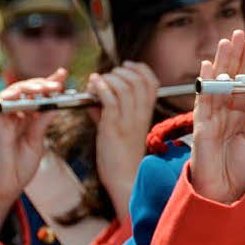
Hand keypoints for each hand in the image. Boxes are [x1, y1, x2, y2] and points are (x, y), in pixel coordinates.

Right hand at [0, 70, 67, 236]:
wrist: (4, 188)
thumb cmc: (20, 167)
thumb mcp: (37, 142)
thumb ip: (42, 122)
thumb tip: (56, 103)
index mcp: (27, 118)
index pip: (37, 95)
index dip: (48, 83)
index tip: (62, 73)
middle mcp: (15, 116)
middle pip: (26, 90)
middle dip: (42, 83)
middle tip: (58, 83)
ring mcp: (5, 120)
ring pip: (12, 93)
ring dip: (28, 87)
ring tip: (44, 87)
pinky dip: (10, 97)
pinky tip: (22, 93)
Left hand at [87, 62, 159, 221]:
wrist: (124, 178)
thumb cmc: (119, 155)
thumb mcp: (119, 127)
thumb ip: (108, 108)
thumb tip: (95, 93)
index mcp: (146, 113)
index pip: (151, 82)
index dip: (139, 69)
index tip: (125, 66)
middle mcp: (141, 114)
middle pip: (138, 80)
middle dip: (119, 72)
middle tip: (106, 77)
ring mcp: (128, 120)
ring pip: (124, 86)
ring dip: (108, 78)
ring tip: (96, 82)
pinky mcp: (114, 127)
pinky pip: (110, 99)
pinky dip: (100, 87)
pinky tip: (93, 87)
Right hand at [190, 30, 244, 203]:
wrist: (225, 192)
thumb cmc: (238, 169)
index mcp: (239, 114)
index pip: (244, 82)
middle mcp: (224, 112)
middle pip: (229, 78)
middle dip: (233, 55)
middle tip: (238, 33)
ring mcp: (211, 118)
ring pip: (216, 85)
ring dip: (221, 63)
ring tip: (225, 42)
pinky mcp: (201, 128)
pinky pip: (203, 103)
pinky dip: (206, 85)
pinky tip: (208, 68)